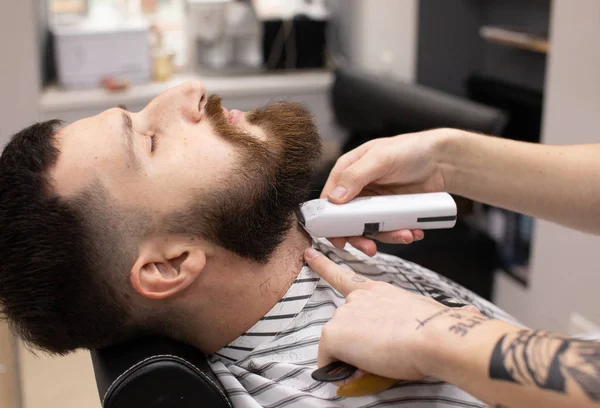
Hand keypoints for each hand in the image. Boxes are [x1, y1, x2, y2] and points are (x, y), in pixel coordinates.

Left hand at [305, 247, 475, 382]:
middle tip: (383, 358)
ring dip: (354, 360)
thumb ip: (427, 320)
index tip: (310, 254)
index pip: (345, 277)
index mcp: (378, 292)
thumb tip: (462, 318)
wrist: (437, 336)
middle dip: (357, 346)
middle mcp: (358, 299)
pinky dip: (340, 371)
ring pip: (340, 346)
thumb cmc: (439, 329)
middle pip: (345, 328)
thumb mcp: (430, 317)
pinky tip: (361, 371)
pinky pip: (328, 361)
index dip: (324, 265)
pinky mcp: (334, 332)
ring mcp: (343, 314)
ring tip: (381, 364)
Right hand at [321, 129, 456, 254]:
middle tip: (369, 247)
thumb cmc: (410, 149)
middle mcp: (358, 189)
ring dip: (385, 236)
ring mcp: (375, 203)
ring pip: (370, 228)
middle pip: (347, 220)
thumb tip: (334, 198)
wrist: (442, 160)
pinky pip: (390, 229)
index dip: (328, 219)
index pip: (329, 199)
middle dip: (358, 236)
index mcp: (348, 172)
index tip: (335, 237)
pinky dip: (400, 234)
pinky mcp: (391, 212)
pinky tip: (412, 231)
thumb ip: (355, 176)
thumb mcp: (380, 158)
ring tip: (404, 236)